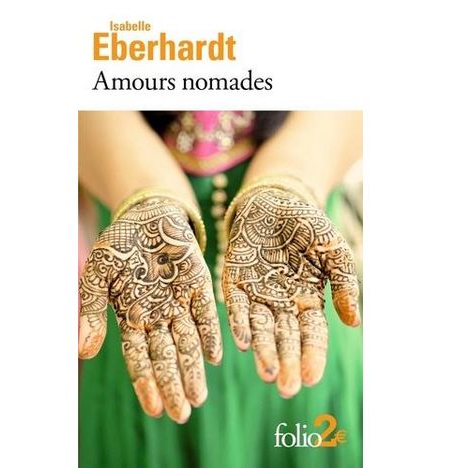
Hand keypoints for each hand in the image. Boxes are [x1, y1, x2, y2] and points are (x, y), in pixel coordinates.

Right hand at [79, 196, 221, 422]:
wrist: (147, 214)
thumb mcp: (97, 273)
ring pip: (188, 342)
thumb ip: (91, 311)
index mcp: (132, 316)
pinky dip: (210, 334)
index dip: (147, 384)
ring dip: (193, 368)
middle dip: (174, 385)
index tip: (156, 410)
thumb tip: (82, 352)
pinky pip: (206, 314)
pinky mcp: (199, 284)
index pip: (140, 358)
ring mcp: (180, 301)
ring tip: (199, 396)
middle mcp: (159, 315)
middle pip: (167, 357)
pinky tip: (215, 357)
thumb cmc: (120, 243)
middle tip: (183, 413)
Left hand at [222, 187, 359, 397]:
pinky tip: (243, 342)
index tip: (311, 378)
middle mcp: (280, 303)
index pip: (311, 334)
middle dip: (286, 362)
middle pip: (285, 338)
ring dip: (263, 350)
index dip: (312, 355)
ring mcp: (256, 294)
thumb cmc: (308, 226)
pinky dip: (240, 323)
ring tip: (267, 373)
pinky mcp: (234, 281)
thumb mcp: (334, 252)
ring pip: (260, 328)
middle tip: (287, 387)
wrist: (275, 201)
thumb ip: (345, 285)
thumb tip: (354, 323)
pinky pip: (236, 306)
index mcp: (306, 300)